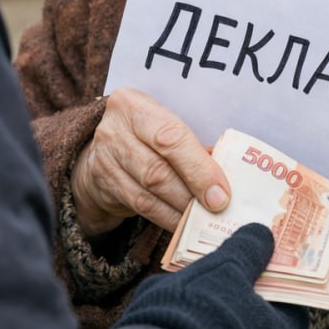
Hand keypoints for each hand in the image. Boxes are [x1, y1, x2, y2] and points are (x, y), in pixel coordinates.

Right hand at [71, 88, 229, 235]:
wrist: (102, 150)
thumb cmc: (145, 135)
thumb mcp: (162, 126)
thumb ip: (190, 146)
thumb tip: (227, 172)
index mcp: (134, 105)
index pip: (170, 136)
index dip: (199, 167)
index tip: (221, 192)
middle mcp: (114, 129)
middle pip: (158, 168)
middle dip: (192, 192)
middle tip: (217, 208)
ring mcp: (105, 158)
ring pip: (148, 191)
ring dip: (180, 209)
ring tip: (203, 218)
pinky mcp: (101, 183)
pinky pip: (140, 206)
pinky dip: (166, 217)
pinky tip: (183, 223)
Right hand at [117, 223, 308, 328]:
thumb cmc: (205, 314)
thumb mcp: (227, 269)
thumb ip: (246, 249)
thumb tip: (262, 234)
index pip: (287, 295)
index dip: (271, 268)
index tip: (256, 249)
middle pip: (258, 315)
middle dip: (240, 289)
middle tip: (224, 260)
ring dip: (215, 309)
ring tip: (193, 282)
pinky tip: (177, 310)